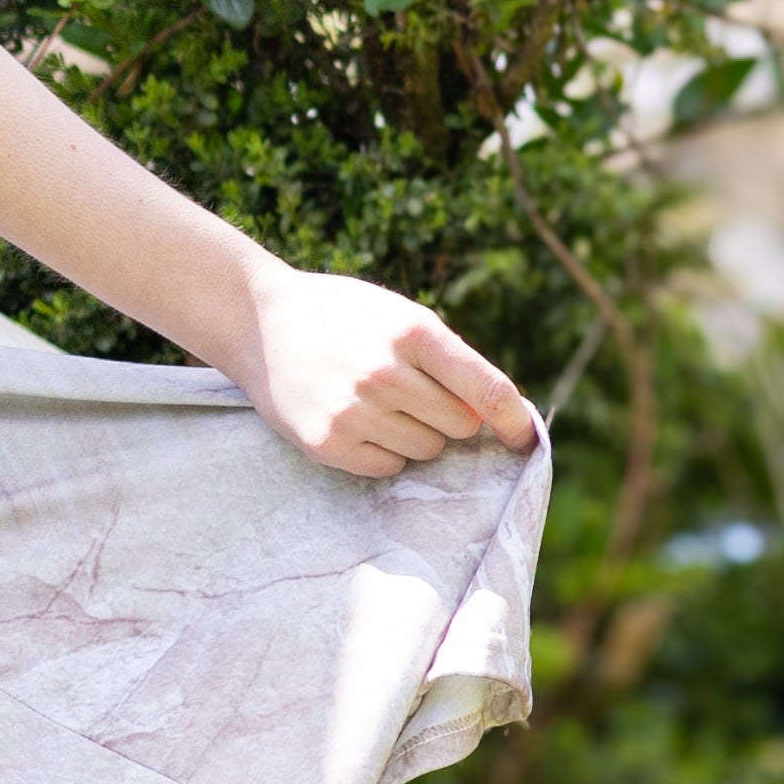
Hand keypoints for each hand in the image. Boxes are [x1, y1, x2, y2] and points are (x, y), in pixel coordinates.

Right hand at [224, 264, 540, 479]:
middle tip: (415, 396)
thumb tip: (498, 416)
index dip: (514, 421)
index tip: (525, 439)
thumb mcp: (400, 317)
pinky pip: (387, 467)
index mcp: (413, 333)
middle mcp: (384, 373)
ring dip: (415, 434)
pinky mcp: (326, 442)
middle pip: (460, 425)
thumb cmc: (343, 317)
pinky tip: (355, 422)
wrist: (258, 322)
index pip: (488, 389)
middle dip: (450, 417)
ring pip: (425, 450)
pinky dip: (382, 452)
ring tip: (377, 405)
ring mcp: (353, 410)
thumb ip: (449, 360)